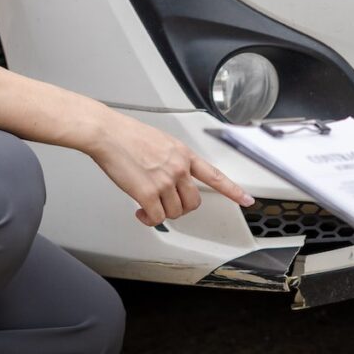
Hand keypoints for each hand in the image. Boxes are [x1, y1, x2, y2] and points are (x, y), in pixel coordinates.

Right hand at [90, 111, 254, 226]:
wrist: (107, 133)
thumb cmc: (127, 135)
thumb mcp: (161, 142)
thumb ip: (172, 160)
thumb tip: (171, 177)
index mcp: (184, 154)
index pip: (215, 176)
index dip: (233, 190)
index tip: (246, 200)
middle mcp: (178, 168)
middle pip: (193, 202)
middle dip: (180, 208)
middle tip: (166, 204)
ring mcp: (164, 181)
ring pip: (174, 212)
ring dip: (161, 213)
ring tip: (148, 205)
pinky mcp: (147, 193)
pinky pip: (157, 218)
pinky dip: (149, 220)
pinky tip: (141, 212)